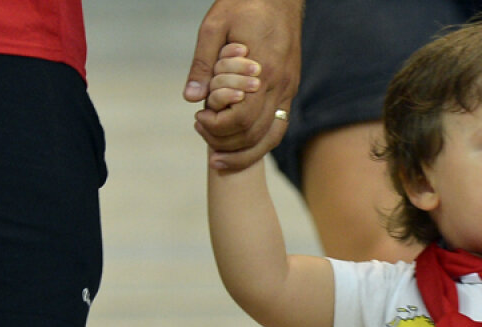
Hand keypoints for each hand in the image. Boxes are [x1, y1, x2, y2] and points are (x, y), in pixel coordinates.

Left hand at [184, 0, 301, 170]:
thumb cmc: (245, 3)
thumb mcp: (215, 25)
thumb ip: (203, 63)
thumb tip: (190, 97)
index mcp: (263, 70)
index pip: (242, 117)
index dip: (218, 128)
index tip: (199, 120)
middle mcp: (280, 86)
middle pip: (255, 134)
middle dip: (226, 144)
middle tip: (202, 136)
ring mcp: (288, 90)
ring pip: (270, 138)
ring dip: (245, 153)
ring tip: (219, 156)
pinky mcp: (290, 90)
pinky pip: (279, 127)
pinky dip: (260, 143)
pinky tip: (242, 146)